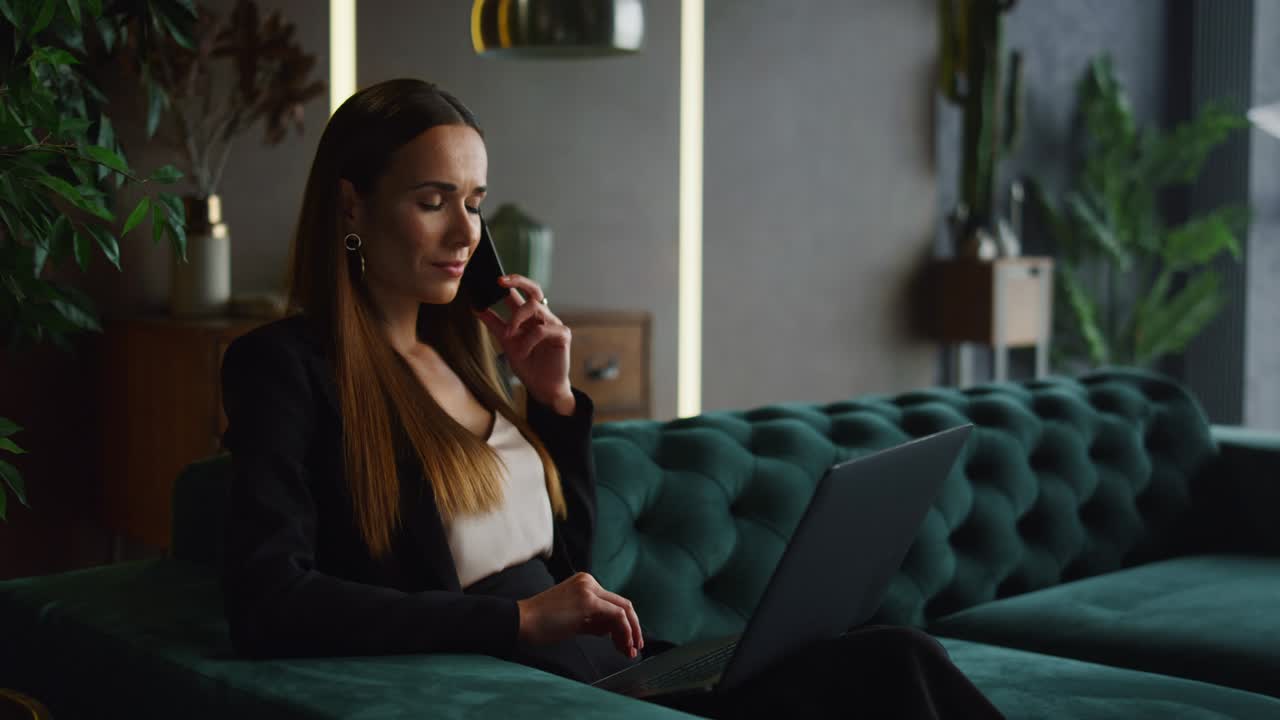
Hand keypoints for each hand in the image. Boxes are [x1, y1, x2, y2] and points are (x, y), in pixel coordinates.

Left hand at [472, 274, 572, 408]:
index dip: (511, 282)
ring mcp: (554, 324)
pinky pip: (542, 330)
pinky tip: (524, 352)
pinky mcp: (563, 335)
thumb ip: (494, 323)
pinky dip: (528, 341)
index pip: (522, 292)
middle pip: (535, 289)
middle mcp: (543, 317)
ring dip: (516, 319)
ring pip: (534, 307)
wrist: (542, 387)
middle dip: (518, 281)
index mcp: (530, 317)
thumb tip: (476, 307)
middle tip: (500, 282)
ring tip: (508, 335)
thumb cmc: (528, 364)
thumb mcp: (506, 341)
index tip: (494, 278)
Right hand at [516, 572, 644, 657]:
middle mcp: (589, 582)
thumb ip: (594, 622)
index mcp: (585, 583)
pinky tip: (623, 644)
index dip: (625, 624)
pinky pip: (617, 615)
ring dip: (630, 632)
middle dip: (633, 628)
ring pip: (623, 610)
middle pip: (623, 604)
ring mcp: (589, 589)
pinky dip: (625, 631)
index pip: (613, 603)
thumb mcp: (574, 620)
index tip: (627, 642)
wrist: (522, 621)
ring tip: (629, 651)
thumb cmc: (542, 623)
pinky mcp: (588, 600)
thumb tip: (612, 631)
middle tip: (635, 648)